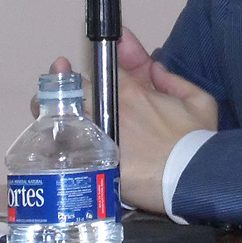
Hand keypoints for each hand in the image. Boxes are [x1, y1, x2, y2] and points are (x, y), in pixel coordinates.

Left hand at [47, 30, 218, 215]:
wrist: (191, 178)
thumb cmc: (197, 141)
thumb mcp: (200, 102)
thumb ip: (175, 80)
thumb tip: (156, 69)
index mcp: (133, 91)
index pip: (102, 68)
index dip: (91, 65)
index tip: (68, 64)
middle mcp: (110, 108)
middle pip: (76, 89)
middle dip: (63, 85)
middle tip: (53, 86)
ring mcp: (99, 134)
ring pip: (64, 115)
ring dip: (51, 109)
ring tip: (41, 109)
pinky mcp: (93, 160)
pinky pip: (64, 146)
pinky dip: (53, 140)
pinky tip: (46, 138)